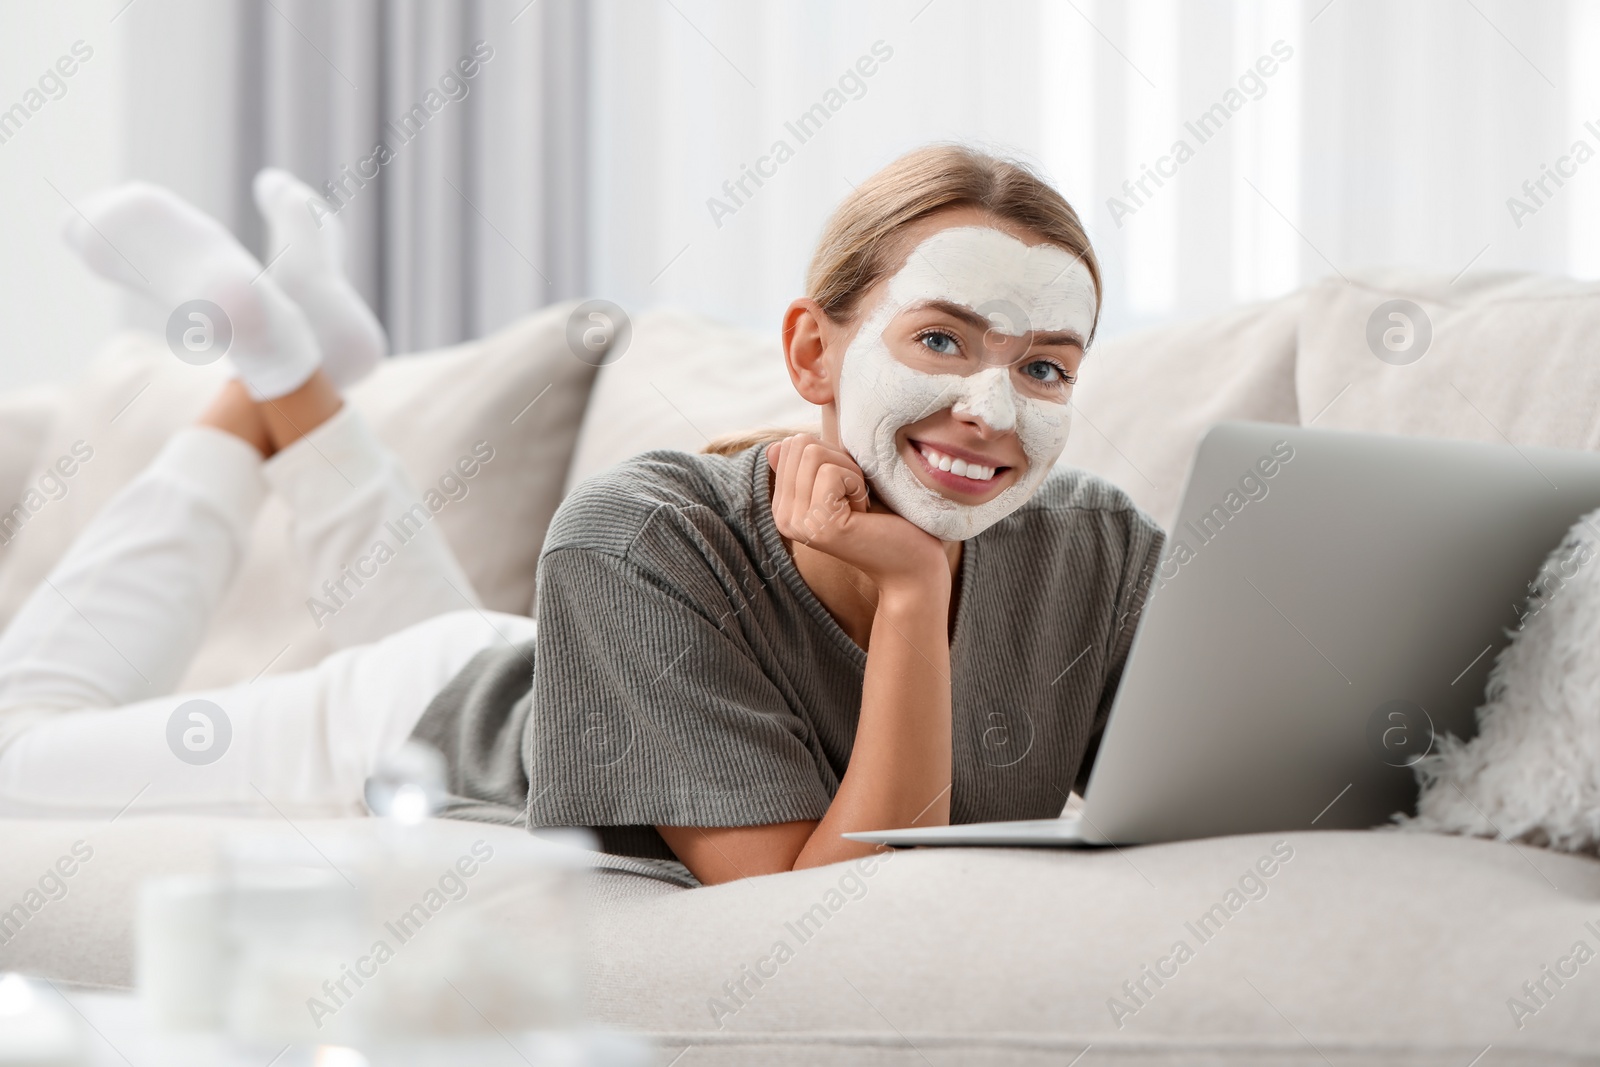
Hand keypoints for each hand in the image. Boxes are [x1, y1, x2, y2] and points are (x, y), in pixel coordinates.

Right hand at [766, 434, 948, 594]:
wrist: (911, 562)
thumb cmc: (883, 517)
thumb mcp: (842, 482)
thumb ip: (811, 464)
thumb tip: (773, 447)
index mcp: (783, 505)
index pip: (791, 445)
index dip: (831, 454)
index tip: (847, 488)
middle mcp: (782, 517)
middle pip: (800, 444)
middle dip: (839, 459)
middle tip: (855, 494)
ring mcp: (797, 524)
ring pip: (814, 454)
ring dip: (850, 472)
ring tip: (859, 504)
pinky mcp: (818, 525)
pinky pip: (831, 473)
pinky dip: (857, 484)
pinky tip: (863, 513)